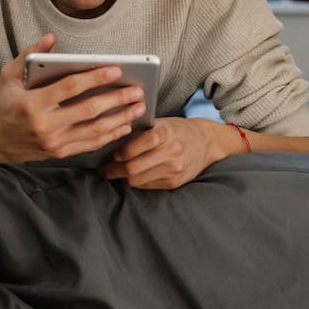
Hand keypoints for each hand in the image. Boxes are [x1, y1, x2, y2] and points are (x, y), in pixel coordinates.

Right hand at [0, 34, 147, 164]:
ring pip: (94, 130)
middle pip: (88, 110)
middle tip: (137, 90)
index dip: (95, 77)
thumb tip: (50, 38)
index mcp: (33, 104)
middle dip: (116, 100)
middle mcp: (45, 125)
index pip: (70, 88)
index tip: (117, 70)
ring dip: (120, 119)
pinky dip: (110, 136)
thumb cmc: (3, 102)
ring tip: (138, 107)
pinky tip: (124, 126)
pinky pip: (90, 144)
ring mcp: (54, 142)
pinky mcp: (59, 153)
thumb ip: (30, 54)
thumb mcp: (9, 75)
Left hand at [99, 116, 235, 189]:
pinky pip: (147, 186)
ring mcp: (174, 169)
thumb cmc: (177, 129)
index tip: (110, 154)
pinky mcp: (174, 183)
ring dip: (122, 178)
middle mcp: (171, 152)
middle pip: (133, 168)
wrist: (206, 142)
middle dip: (113, 170)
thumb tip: (111, 139)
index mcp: (166, 133)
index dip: (119, 153)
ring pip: (138, 180)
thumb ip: (140, 130)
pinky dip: (136, 182)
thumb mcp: (160, 122)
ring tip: (113, 172)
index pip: (135, 146)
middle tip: (103, 168)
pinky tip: (131, 176)